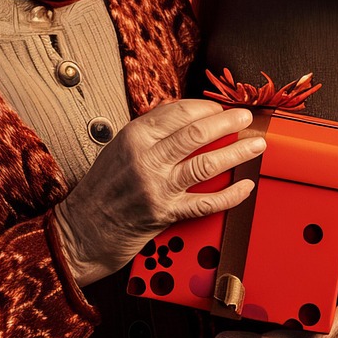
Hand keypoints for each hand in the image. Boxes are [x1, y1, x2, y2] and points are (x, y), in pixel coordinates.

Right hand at [54, 100, 260, 285]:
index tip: (222, 108)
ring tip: (256, 146)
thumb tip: (188, 118)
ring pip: (207, 164)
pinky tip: (245, 187)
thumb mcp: (119, 148)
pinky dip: (231, 195)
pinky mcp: (166, 213)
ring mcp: (157, 187)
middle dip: (229, 123)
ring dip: (237, 153)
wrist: (81, 230)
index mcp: (134, 136)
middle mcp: (146, 158)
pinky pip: (206, 202)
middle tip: (246, 118)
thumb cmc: (101, 189)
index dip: (208, 107)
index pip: (179, 111)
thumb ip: (151, 133)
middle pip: (197, 133)